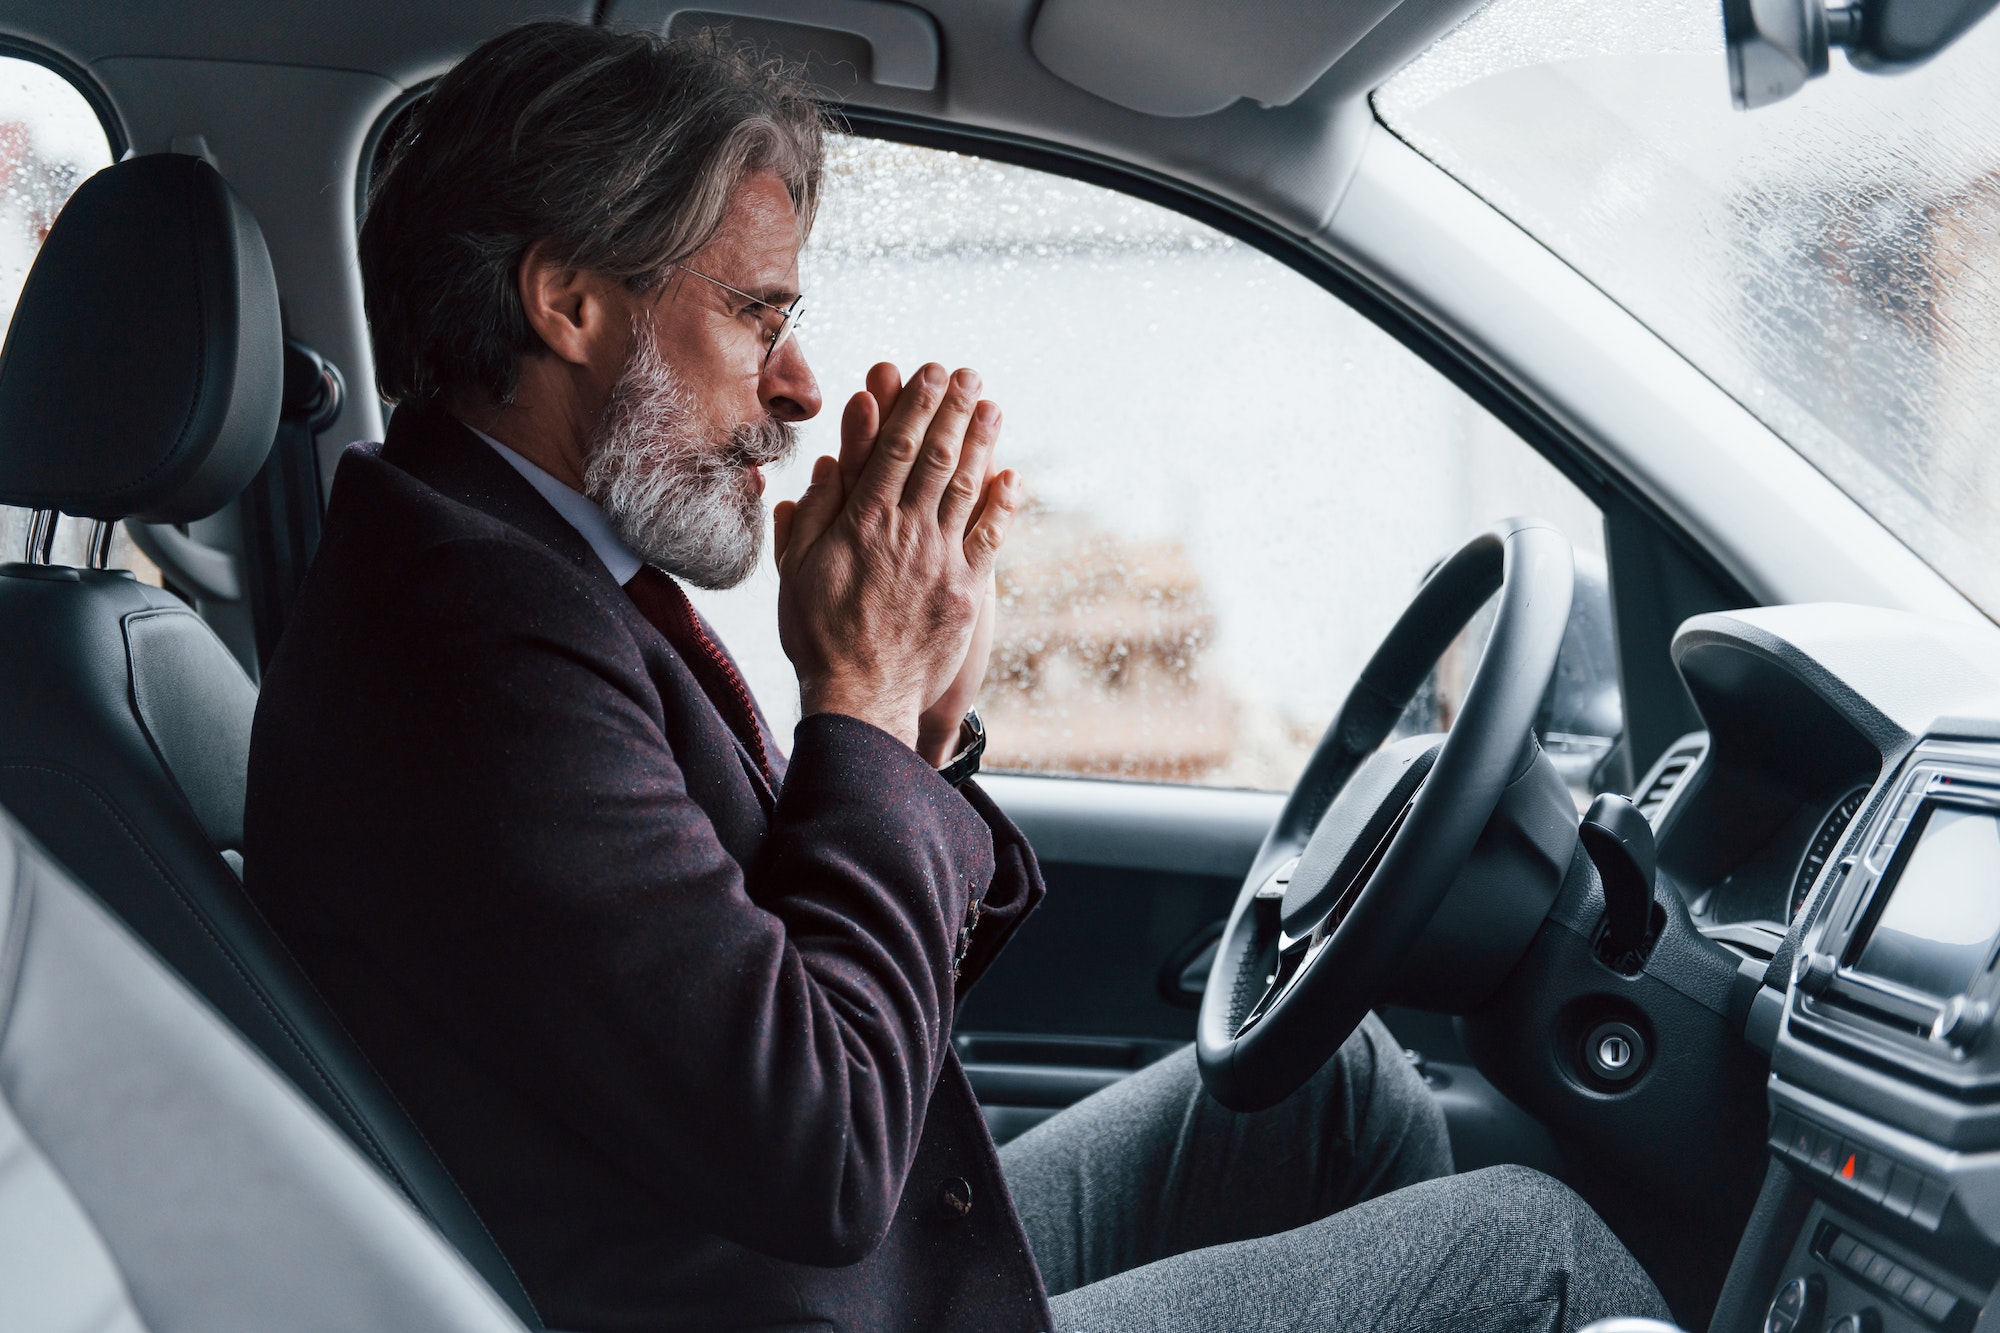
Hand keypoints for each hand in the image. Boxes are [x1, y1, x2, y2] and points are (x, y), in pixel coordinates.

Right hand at [772, 362, 1018, 751]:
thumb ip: (813, 514)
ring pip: (964, 486)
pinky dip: (1003, 504)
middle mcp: (905, 532)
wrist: (861, 695)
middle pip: (933, 457)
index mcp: (862, 522)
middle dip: (951, 410)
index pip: (892, 449)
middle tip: (967, 373)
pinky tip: (1012, 474)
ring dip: (981, 442)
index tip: (926, 374)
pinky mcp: (966, 590)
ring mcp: (940, 560)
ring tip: (992, 406)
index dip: (912, 407)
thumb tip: (831, 464)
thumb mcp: (797, 570)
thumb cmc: (819, 635)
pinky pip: (990, 537)